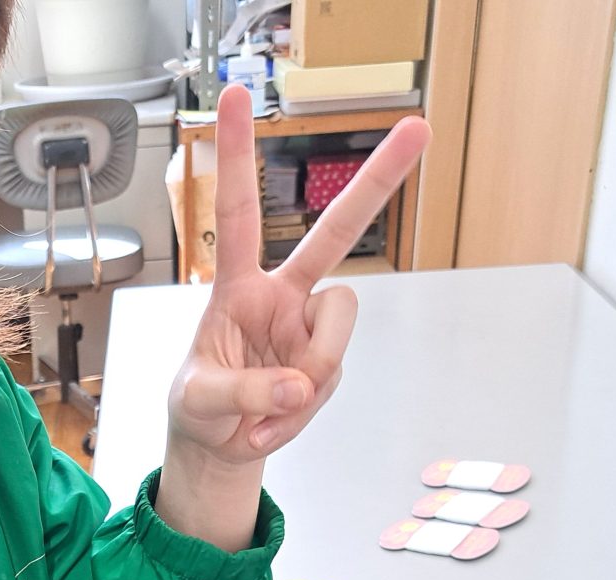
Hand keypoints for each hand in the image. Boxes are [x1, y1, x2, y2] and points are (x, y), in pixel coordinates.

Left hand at [158, 85, 430, 549]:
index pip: (238, 214)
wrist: (218, 445)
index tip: (234, 99)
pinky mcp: (326, 364)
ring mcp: (309, 329)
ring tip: (270, 408)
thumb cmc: (198, 406)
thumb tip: (296, 386)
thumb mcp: (200, 401)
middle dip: (377, 183)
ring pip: (340, 327)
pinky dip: (301, 413)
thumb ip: (244, 392)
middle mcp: (282, 296)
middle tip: (418, 130)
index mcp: (237, 287)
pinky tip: (275, 421)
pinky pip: (330, 381)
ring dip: (311, 373)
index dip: (234, 158)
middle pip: (337, 234)